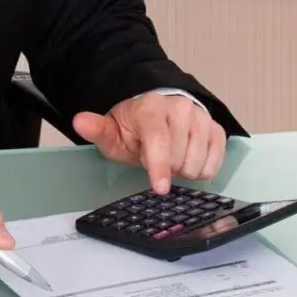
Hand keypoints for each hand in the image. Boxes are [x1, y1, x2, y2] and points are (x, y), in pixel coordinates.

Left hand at [72, 92, 226, 193]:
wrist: (158, 114)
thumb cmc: (134, 129)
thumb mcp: (111, 132)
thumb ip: (97, 130)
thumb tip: (80, 121)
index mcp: (151, 108)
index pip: (158, 140)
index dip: (159, 166)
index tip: (160, 188)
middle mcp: (180, 108)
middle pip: (178, 159)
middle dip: (165, 167)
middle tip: (154, 157)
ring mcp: (201, 117)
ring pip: (196, 164)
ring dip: (182, 169)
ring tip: (171, 156)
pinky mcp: (217, 128)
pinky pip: (214, 165)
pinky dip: (200, 169)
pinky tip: (188, 157)